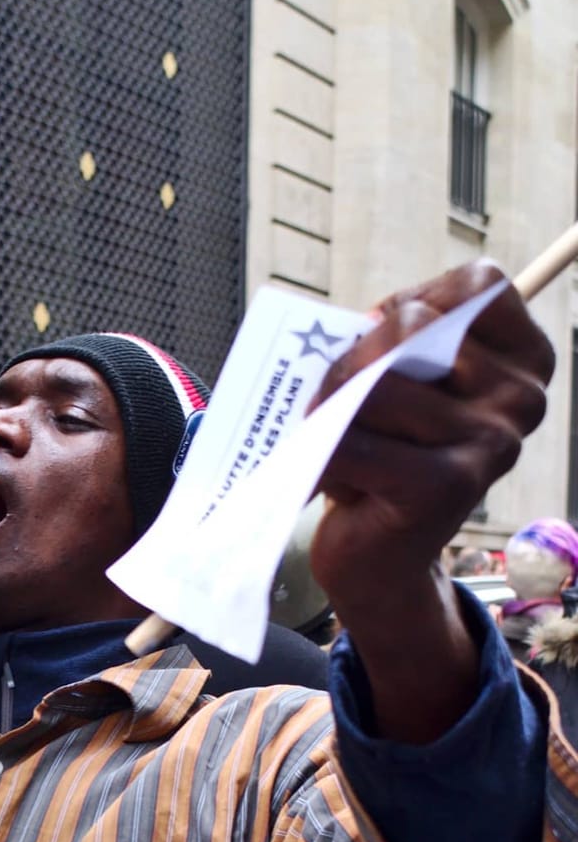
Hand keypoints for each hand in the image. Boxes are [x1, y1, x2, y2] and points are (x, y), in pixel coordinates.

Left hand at [307, 260, 552, 740]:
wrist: (375, 556)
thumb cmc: (379, 452)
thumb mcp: (396, 380)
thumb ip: (396, 337)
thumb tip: (371, 324)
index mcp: (525, 363)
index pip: (477, 285)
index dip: (410, 302)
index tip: (386, 347)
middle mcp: (523, 400)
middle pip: (410, 326)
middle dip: (353, 356)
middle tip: (339, 401)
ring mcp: (491, 444)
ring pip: (372, 382)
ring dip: (328, 406)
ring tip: (336, 442)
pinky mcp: (444, 486)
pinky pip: (350, 438)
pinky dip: (317, 450)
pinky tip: (328, 474)